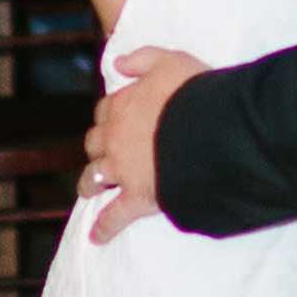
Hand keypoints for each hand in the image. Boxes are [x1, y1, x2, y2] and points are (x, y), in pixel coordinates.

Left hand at [84, 49, 206, 241]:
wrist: (208, 128)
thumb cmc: (193, 91)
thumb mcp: (170, 60)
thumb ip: (141, 58)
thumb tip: (117, 64)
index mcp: (122, 105)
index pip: (106, 109)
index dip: (109, 115)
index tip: (114, 120)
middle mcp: (115, 137)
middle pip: (95, 143)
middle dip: (97, 148)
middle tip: (103, 153)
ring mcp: (123, 169)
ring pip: (95, 177)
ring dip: (90, 183)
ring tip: (89, 190)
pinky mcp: (137, 197)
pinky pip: (114, 216)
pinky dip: (104, 228)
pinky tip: (96, 237)